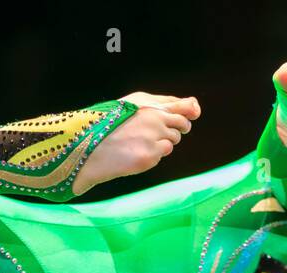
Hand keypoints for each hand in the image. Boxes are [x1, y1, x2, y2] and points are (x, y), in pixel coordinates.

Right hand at [72, 93, 201, 195]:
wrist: (90, 147)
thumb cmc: (112, 125)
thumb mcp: (135, 105)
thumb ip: (166, 104)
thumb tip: (196, 106)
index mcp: (148, 103)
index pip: (182, 106)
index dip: (186, 114)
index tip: (185, 118)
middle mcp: (153, 117)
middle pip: (182, 125)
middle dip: (174, 130)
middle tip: (152, 135)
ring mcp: (153, 137)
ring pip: (173, 141)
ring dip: (162, 143)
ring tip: (139, 143)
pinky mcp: (150, 155)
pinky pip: (163, 154)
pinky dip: (154, 155)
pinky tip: (136, 153)